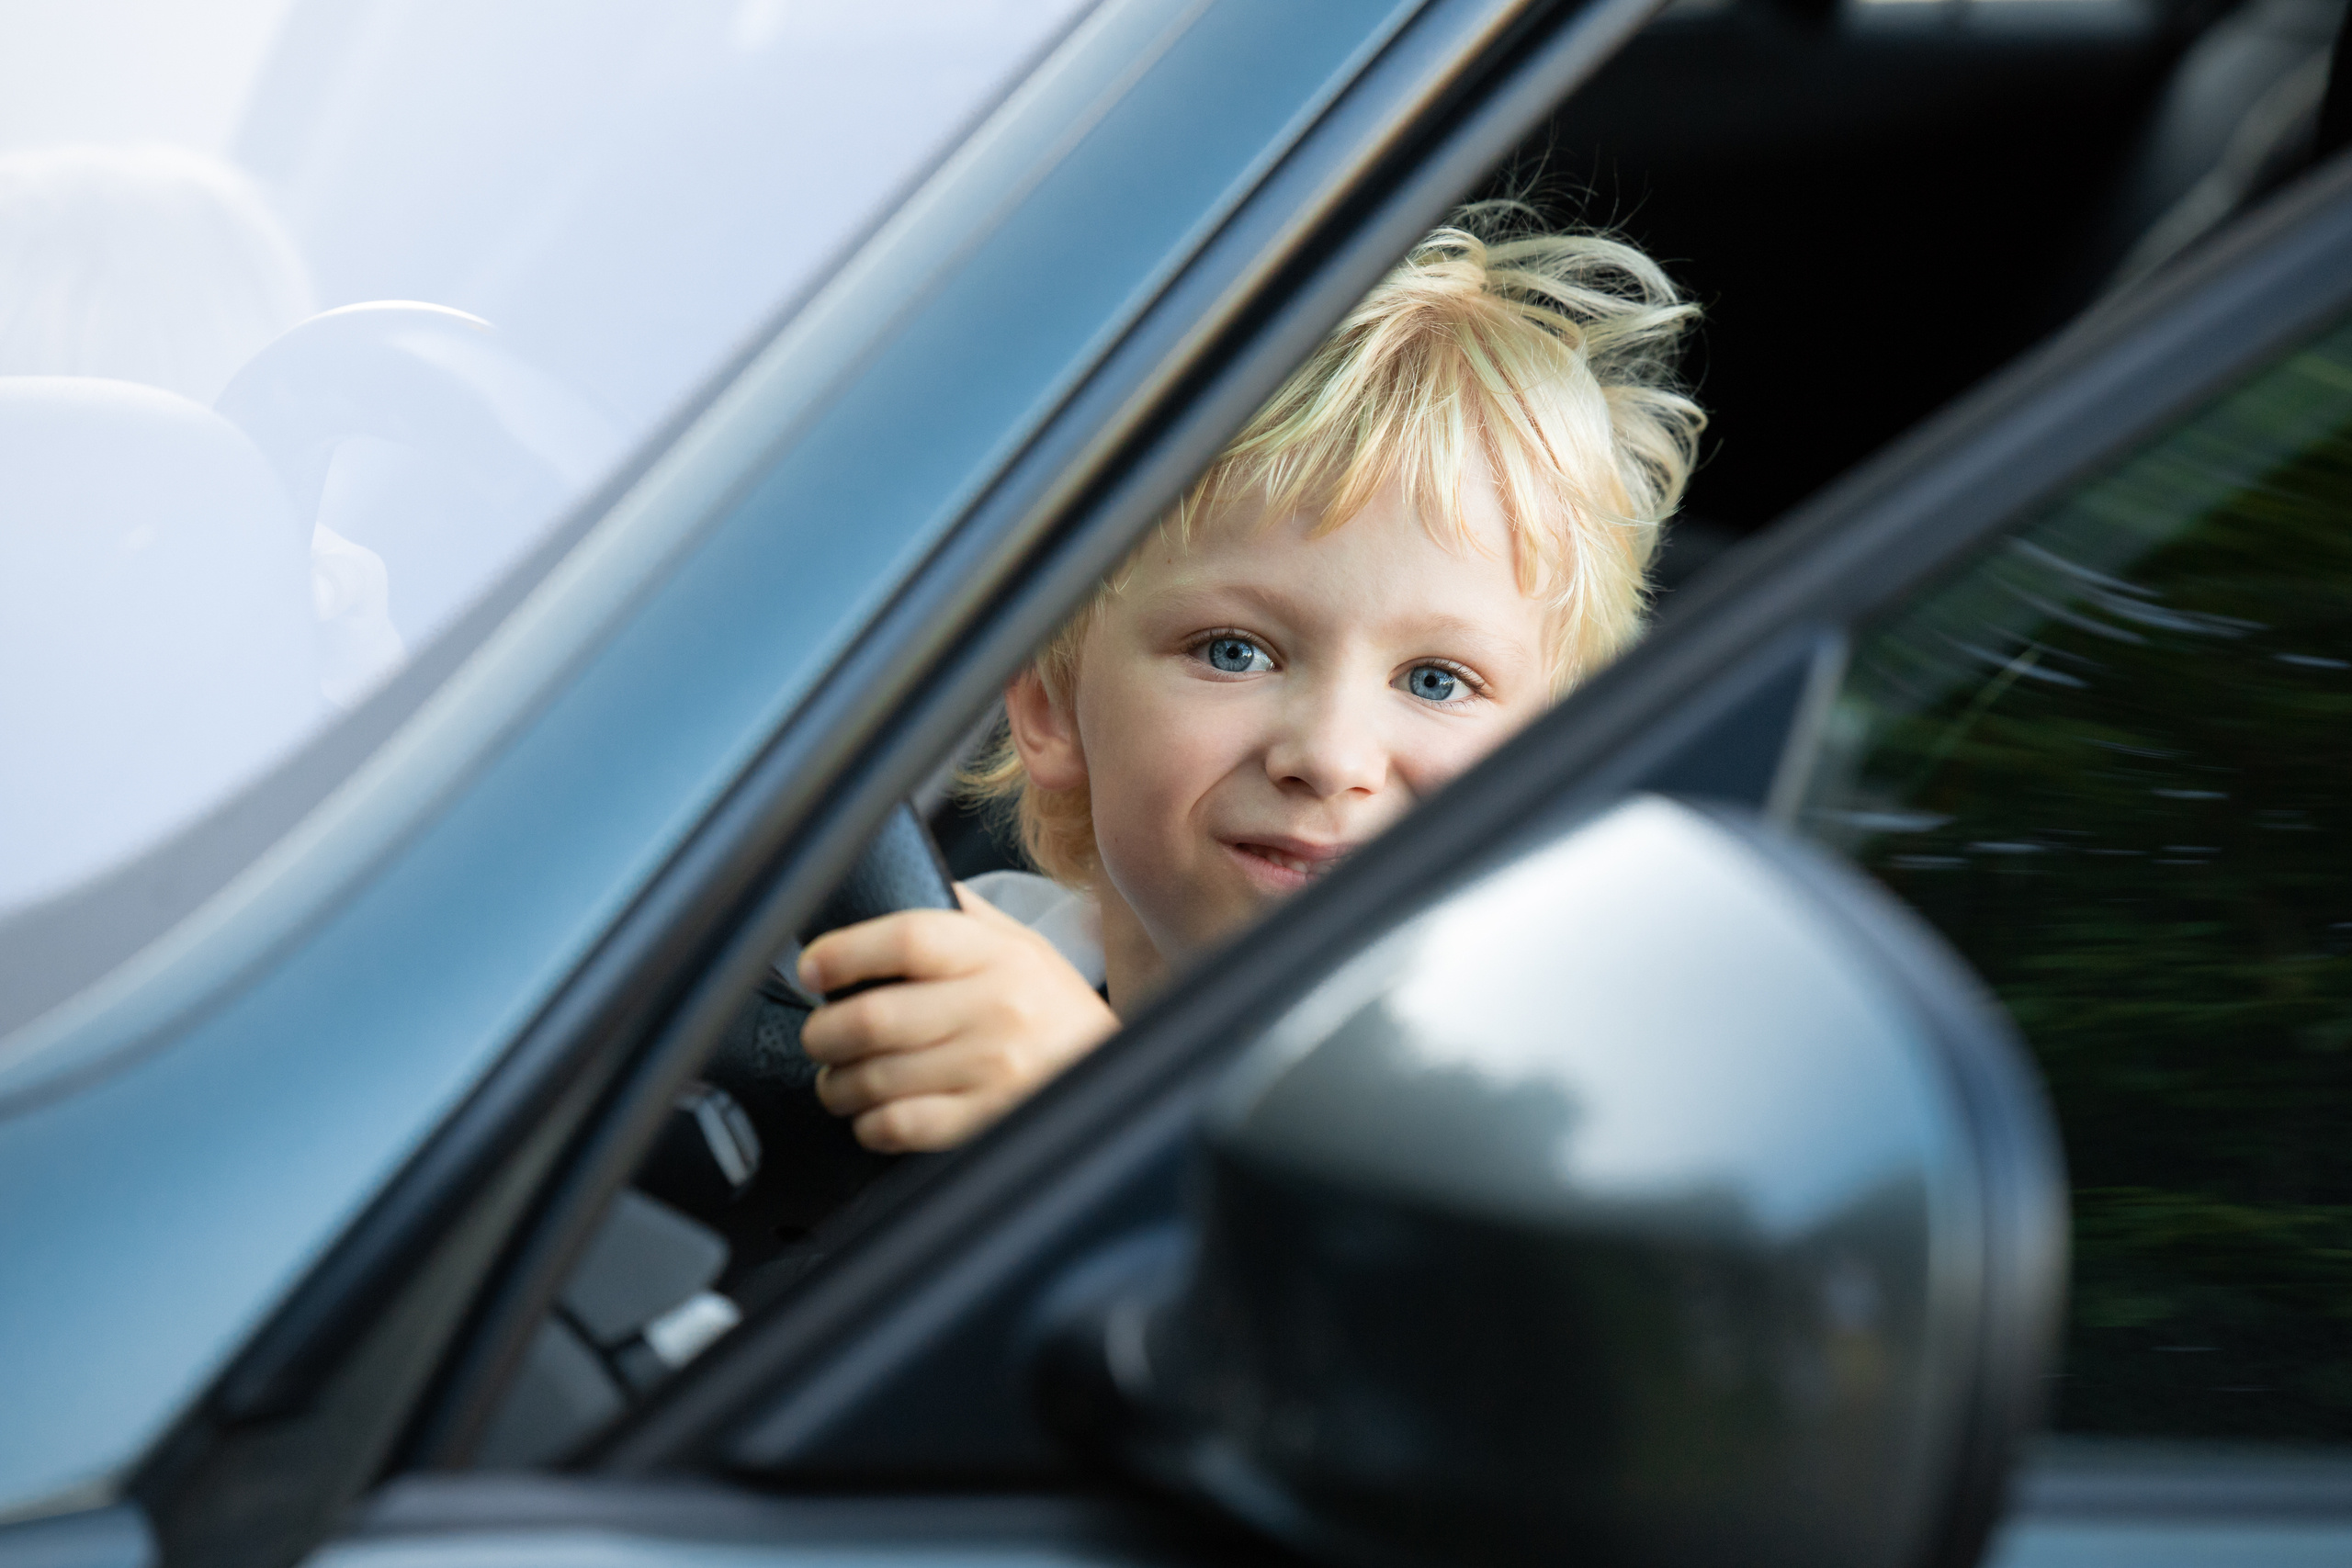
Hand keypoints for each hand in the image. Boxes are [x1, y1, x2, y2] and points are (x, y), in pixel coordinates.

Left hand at [797, 884, 1118, 1151]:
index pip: (907, 938)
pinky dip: (868, 1124)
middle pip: (874, 1016)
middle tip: (819, 1034)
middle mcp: (997, 1009)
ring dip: (837, 1084)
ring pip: (875, 1078)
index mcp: (998, 955)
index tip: (813, 968)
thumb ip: (960, 915)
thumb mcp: (1019, 945)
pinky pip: (898, 1126)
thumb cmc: (1051, 1007)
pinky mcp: (987, 1122)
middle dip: (823, 1032)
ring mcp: (993, 1070)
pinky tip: (873, 1114)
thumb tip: (888, 885)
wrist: (1118, 1076)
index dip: (844, 952)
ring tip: (839, 1078)